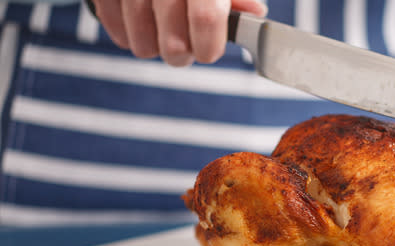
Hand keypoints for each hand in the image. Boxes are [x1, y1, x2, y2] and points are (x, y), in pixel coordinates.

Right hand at [92, 0, 266, 66]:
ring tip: (163, 35)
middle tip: (185, 48)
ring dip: (155, 47)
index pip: (206, 18)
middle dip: (182, 54)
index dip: (209, 44)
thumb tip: (253, 15)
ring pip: (142, 43)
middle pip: (173, 42)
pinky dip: (127, 34)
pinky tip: (141, 26)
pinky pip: (114, 27)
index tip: (208, 52)